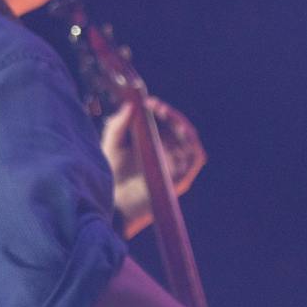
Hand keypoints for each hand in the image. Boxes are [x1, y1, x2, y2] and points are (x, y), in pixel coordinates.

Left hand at [104, 98, 207, 237]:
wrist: (113, 205)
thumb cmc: (111, 177)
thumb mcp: (111, 146)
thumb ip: (117, 125)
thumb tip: (130, 105)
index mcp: (153, 144)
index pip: (164, 121)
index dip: (159, 109)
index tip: (146, 101)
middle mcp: (168, 153)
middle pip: (178, 128)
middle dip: (169, 114)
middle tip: (154, 105)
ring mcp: (176, 165)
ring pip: (190, 139)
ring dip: (181, 123)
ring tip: (165, 113)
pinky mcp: (181, 178)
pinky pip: (195, 158)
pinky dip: (192, 143)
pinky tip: (181, 130)